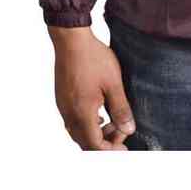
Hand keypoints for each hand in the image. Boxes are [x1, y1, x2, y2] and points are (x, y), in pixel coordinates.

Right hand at [49, 26, 135, 149]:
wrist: (71, 40)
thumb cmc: (93, 58)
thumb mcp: (113, 83)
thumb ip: (121, 108)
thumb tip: (128, 129)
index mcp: (81, 113)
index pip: (94, 146)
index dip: (111, 149)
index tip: (125, 145)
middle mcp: (69, 114)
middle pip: (84, 142)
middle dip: (105, 142)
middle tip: (122, 131)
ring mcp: (63, 106)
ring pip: (78, 133)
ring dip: (95, 133)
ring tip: (112, 122)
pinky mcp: (61, 98)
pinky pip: (72, 121)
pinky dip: (87, 124)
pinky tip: (99, 113)